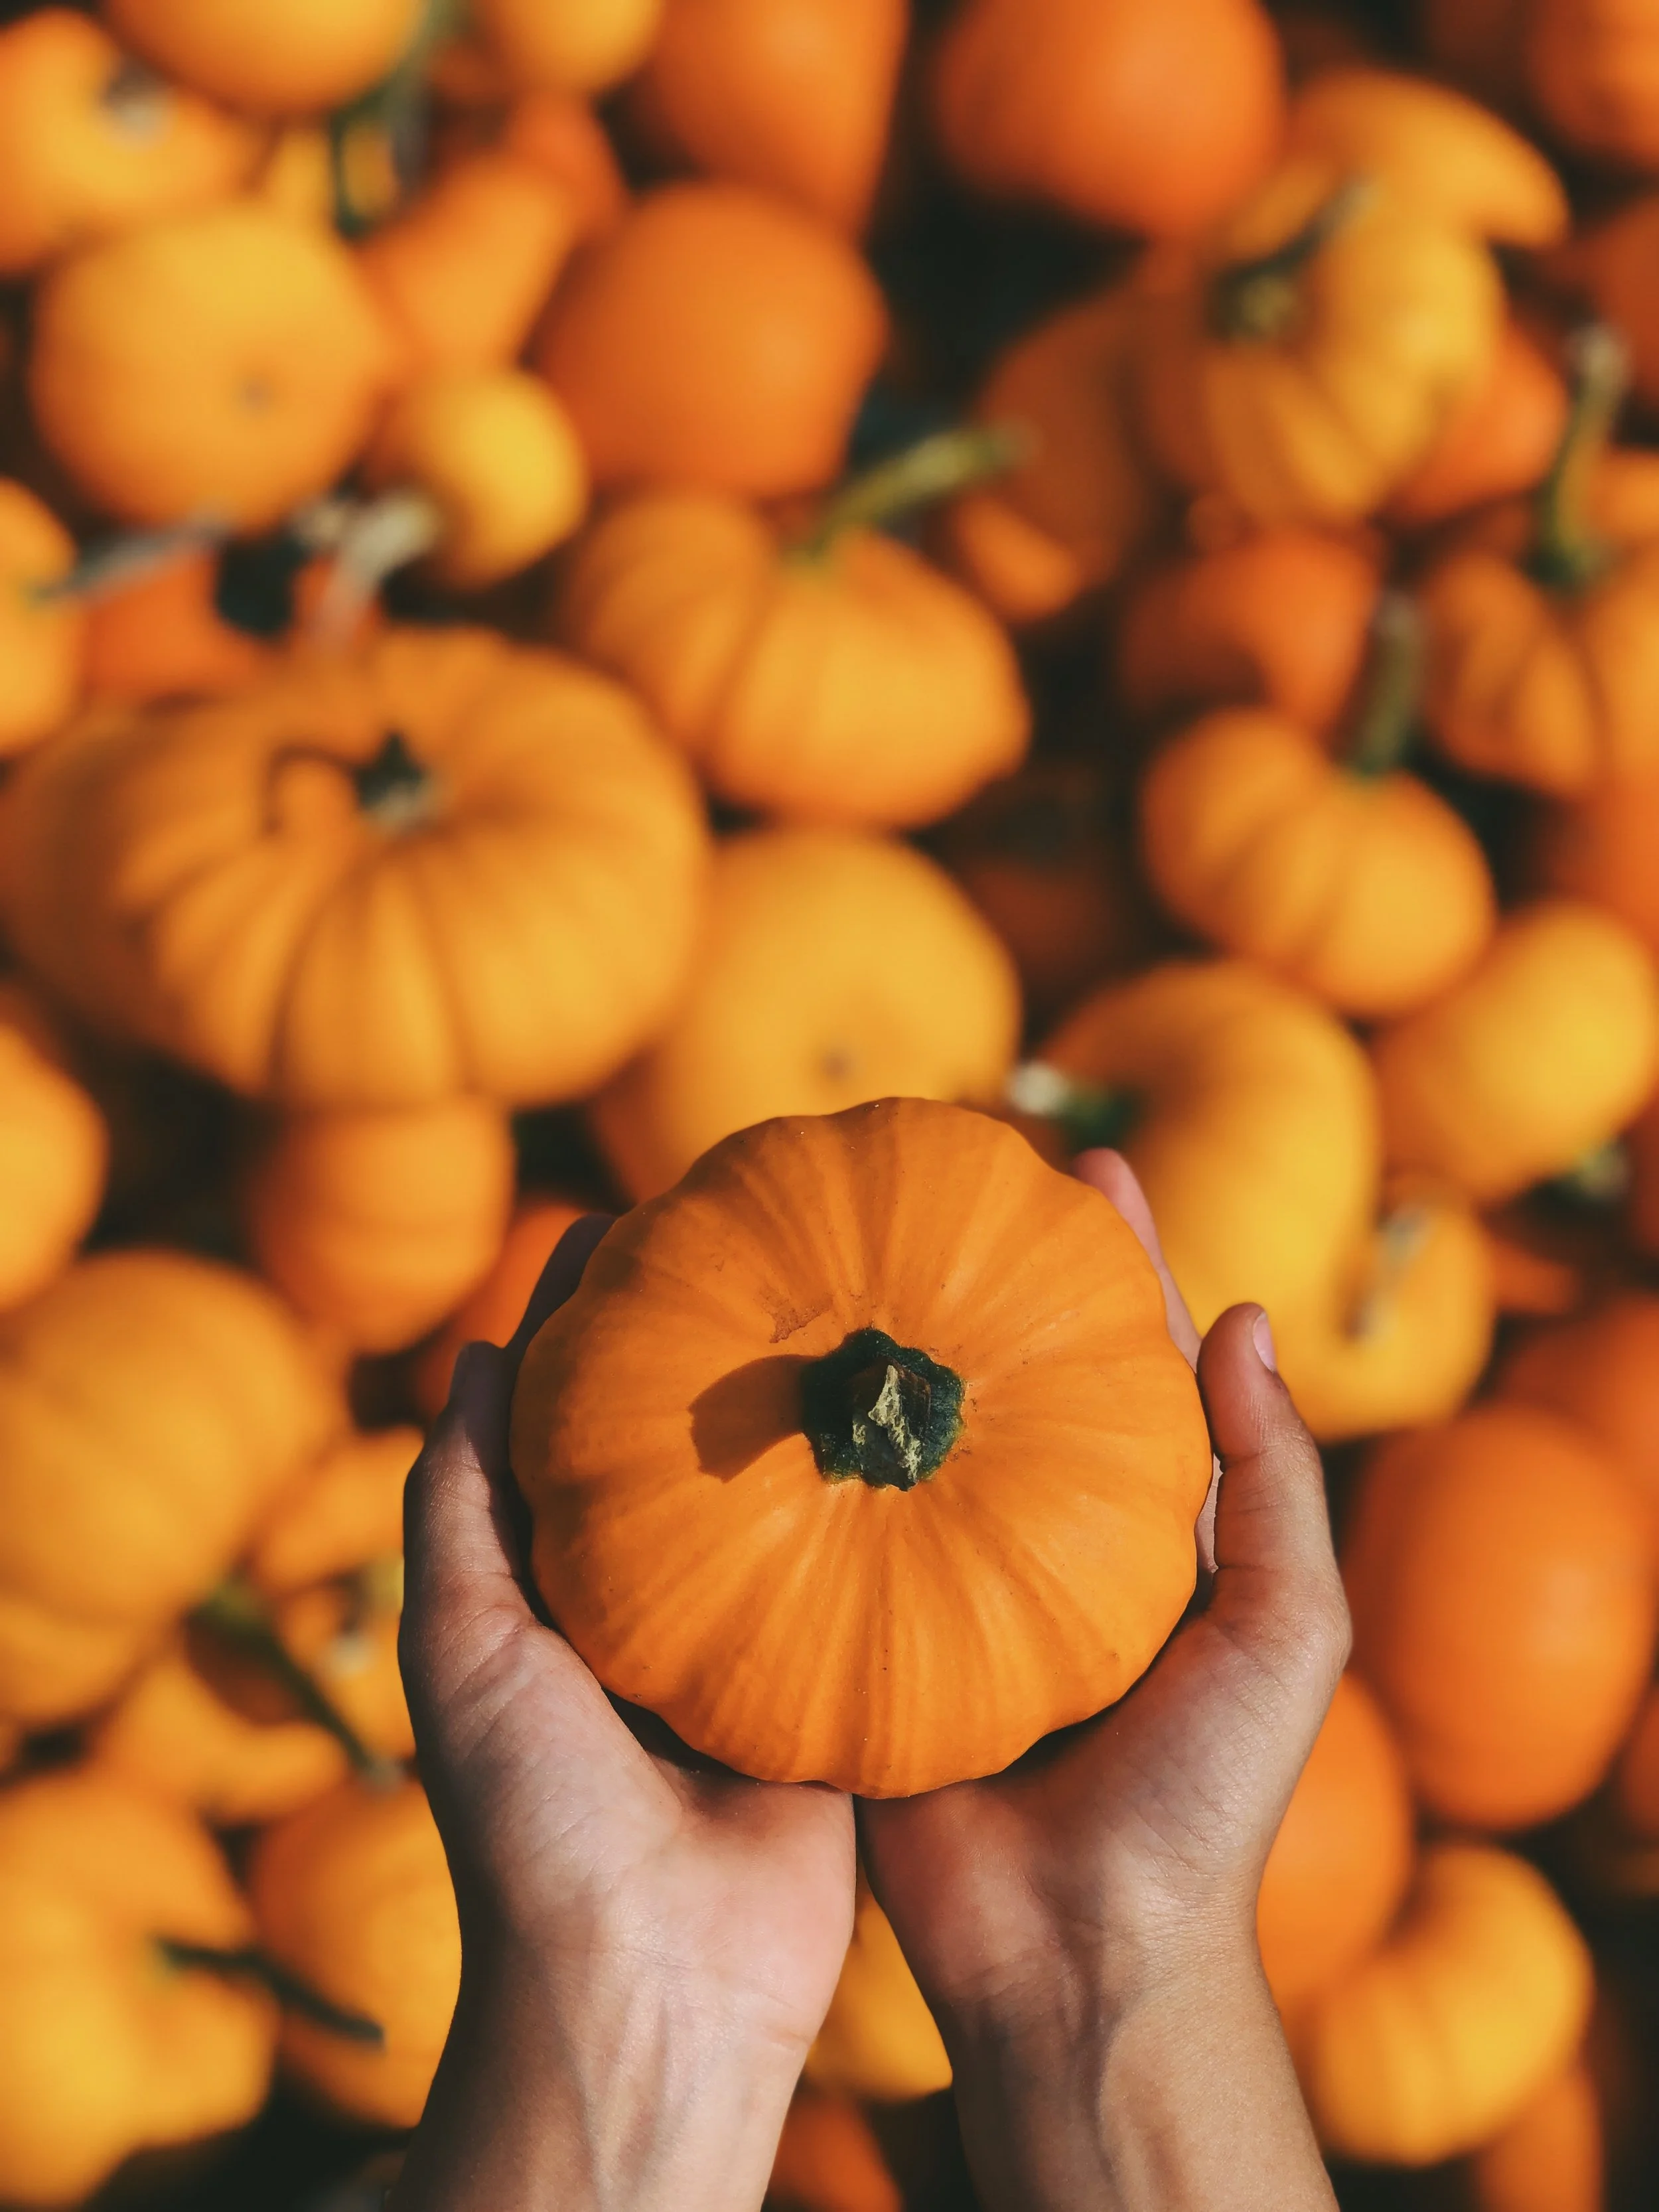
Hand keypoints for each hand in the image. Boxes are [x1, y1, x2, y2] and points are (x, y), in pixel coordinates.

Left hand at [391, 1218, 854, 2211]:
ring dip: (819, 1410)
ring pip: (793, 1500)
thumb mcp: (465, 1650)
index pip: (582, 1422)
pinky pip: (870, 1583)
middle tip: (771, 1231)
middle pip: (697, 1442)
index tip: (637, 1218)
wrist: (655, 1989)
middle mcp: (665, 1606)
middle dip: (727, 1343)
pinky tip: (928, 1420)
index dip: (598, 1320)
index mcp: (566, 1592)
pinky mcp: (841, 1694)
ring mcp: (757, 1647)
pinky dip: (895, 1508)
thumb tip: (482, 1354)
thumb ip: (458, 1507)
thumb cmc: (533, 1826)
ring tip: (861, 1293)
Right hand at [859, 1150, 1348, 2211]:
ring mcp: (947, 1587)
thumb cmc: (1202, 1801)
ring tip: (840, 1239)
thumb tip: (1247, 1319)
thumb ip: (1276, 1483)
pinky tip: (771, 1378)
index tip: (1082, 1162)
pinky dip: (810, 1459)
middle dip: (981, 1275)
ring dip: (882, 1348)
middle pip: (1009, 1378)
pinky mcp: (867, 1642)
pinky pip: (834, 1534)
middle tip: (938, 1170)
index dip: (1116, 1261)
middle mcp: (1039, 1544)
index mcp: (1143, 1534)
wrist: (1080, 1957)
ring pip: (913, 1440)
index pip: (1131, 1363)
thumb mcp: (1286, 1636)